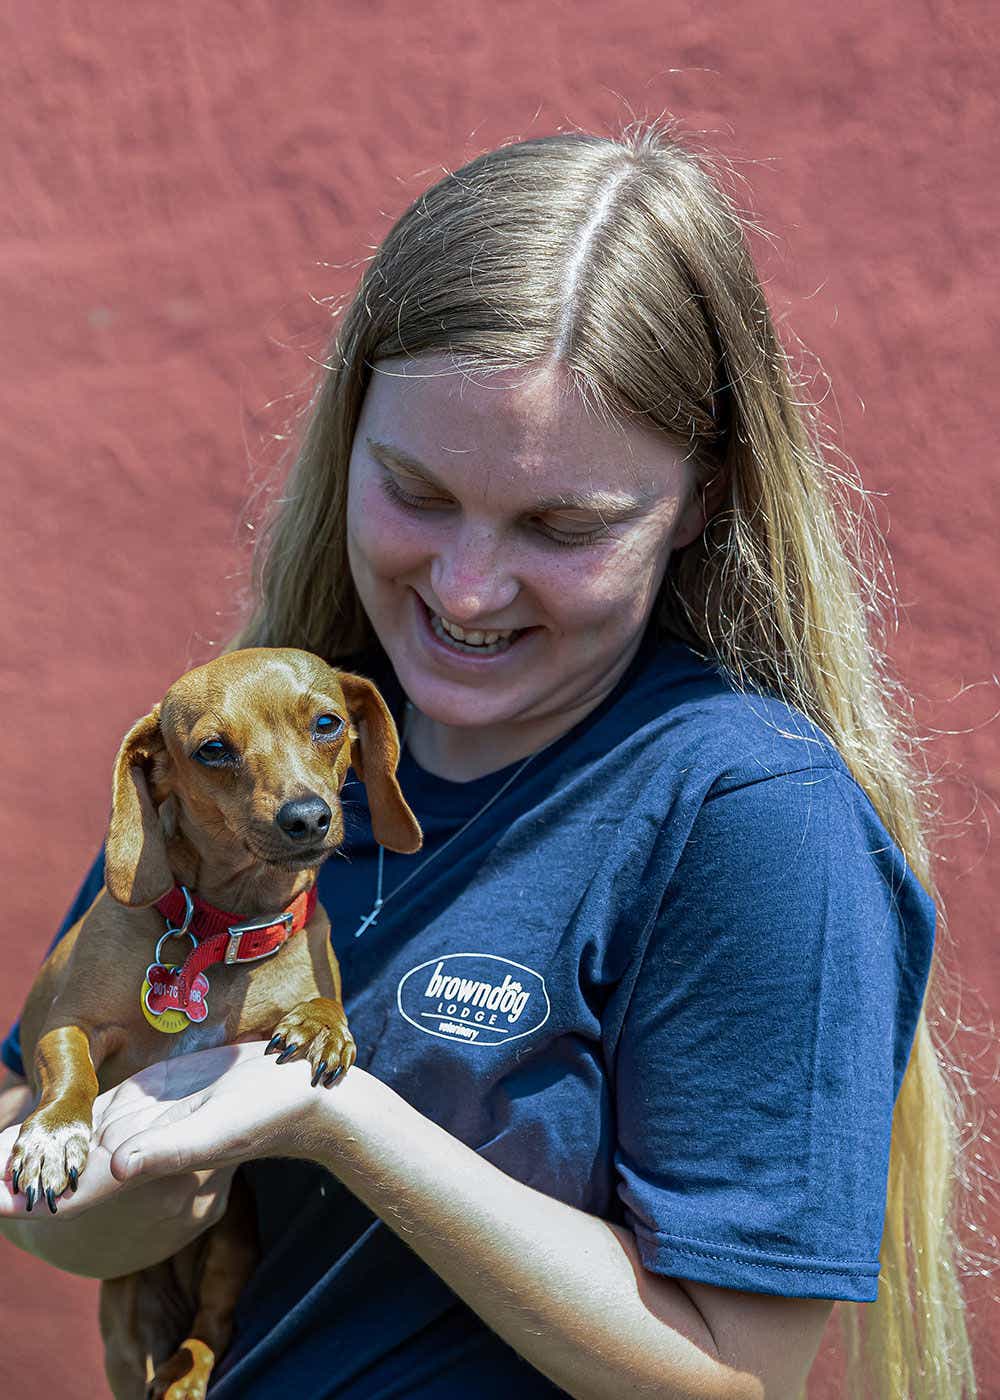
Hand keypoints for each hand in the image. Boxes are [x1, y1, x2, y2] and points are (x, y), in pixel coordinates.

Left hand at [0, 1040, 322, 1218]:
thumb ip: (172, 1151)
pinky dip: (55, 1123)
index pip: (70, 1188)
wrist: (296, 1093)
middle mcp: (131, 1146)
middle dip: (11, 1174)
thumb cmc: (268, 1113)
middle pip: (57, 1167)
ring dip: (23, 1153)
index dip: (24, 1196)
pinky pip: (89, 1114)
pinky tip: (29, 1125)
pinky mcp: (145, 1097)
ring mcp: (135, 1122)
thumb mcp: (222, 1128)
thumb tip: (120, 1167)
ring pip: (66, 1141)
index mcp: (144, 1162)